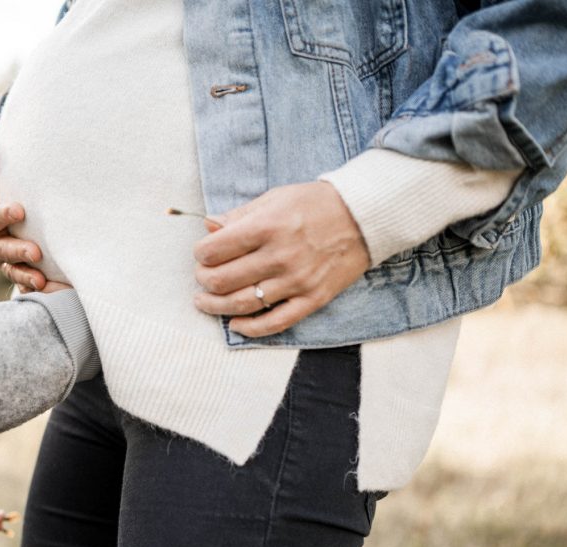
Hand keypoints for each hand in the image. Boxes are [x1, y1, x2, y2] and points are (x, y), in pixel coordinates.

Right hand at [0, 136, 47, 291]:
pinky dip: (33, 289)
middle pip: (3, 250)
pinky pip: (22, 284)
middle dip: (19, 251)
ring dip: (25, 275)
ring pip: (12, 271)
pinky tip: (48, 290)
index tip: (20, 210)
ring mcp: (4, 260)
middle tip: (36, 251)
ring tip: (40, 279)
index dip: (4, 215)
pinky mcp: (17, 272)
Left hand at [193, 181, 371, 337]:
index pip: (215, 250)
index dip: (201, 254)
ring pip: (242, 304)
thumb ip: (239, 215)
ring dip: (216, 307)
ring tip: (205, 302)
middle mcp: (280, 256)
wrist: (364, 216)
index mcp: (266, 227)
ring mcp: (297, 281)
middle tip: (202, 277)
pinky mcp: (312, 299)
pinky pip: (276, 322)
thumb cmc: (315, 204)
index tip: (202, 254)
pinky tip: (235, 324)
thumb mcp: (274, 198)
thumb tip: (208, 227)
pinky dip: (251, 328)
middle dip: (204, 281)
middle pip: (222, 280)